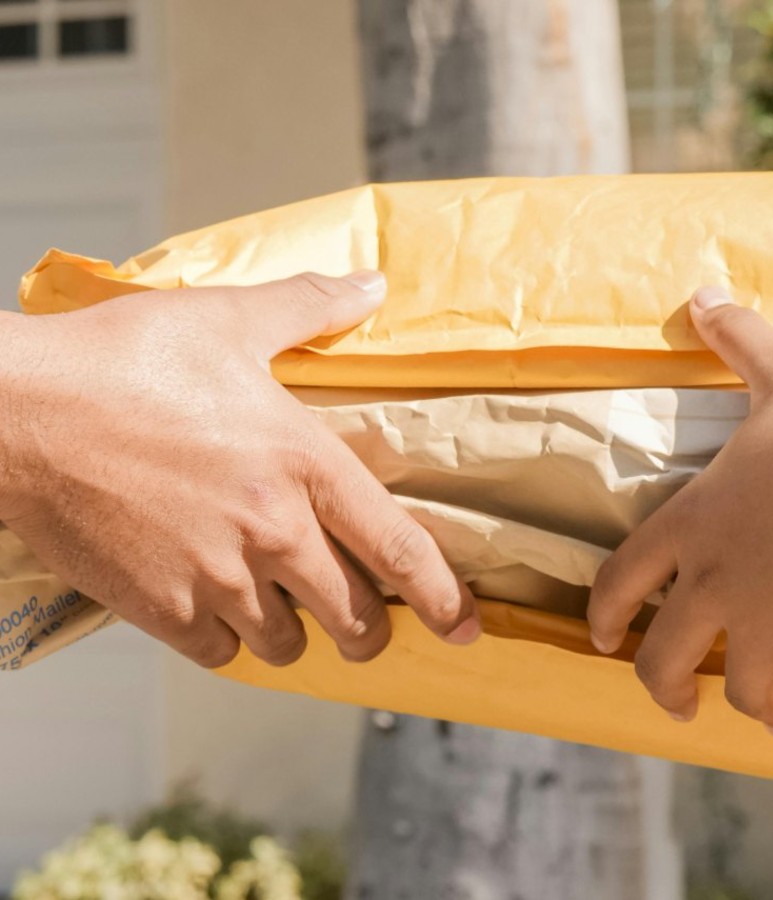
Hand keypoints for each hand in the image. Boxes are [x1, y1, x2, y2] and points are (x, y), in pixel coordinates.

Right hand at [0, 272, 479, 667]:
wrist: (16, 413)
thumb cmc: (121, 361)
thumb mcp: (226, 320)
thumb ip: (309, 306)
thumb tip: (371, 284)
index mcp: (304, 464)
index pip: (399, 548)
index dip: (441, 597)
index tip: (463, 627)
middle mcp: (273, 530)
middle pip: (354, 615)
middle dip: (369, 630)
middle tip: (365, 625)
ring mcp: (216, 576)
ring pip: (288, 644)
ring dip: (296, 634)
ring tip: (284, 609)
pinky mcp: (160, 609)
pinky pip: (221, 655)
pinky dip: (228, 642)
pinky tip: (218, 611)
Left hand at [588, 286, 772, 731]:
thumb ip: (735, 337)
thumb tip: (705, 290)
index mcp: (693, 525)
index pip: (623, 580)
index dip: (605, 614)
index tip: (601, 640)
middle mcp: (716, 585)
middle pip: (664, 659)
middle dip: (664, 689)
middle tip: (676, 705)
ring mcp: (768, 625)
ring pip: (743, 690)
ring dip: (758, 707)